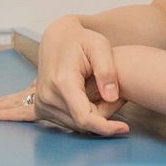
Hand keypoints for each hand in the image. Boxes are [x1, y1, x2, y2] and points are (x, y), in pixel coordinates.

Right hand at [0, 17, 128, 136]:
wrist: (57, 38)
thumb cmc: (81, 40)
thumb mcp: (100, 46)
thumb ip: (107, 71)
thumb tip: (112, 97)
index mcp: (62, 82)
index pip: (85, 117)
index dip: (106, 127)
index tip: (124, 128)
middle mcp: (47, 95)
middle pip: (82, 123)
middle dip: (103, 117)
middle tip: (117, 97)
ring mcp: (42, 102)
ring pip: (75, 125)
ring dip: (93, 117)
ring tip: (105, 95)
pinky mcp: (41, 106)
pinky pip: (66, 122)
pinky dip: (82, 116)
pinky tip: (91, 102)